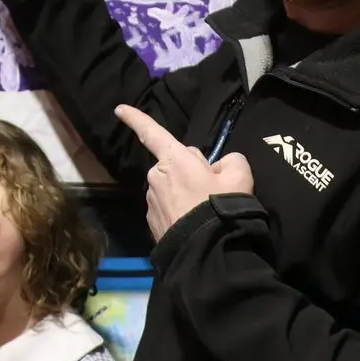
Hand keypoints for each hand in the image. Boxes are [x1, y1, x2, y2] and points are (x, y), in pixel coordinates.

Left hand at [115, 104, 253, 241]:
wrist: (207, 252)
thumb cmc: (221, 208)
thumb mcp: (240, 176)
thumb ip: (230, 160)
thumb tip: (218, 166)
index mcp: (174, 160)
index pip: (152, 132)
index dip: (136, 118)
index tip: (119, 108)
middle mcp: (156, 176)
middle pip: (173, 165)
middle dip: (188, 171)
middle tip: (211, 189)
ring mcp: (151, 201)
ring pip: (170, 187)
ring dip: (184, 193)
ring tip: (204, 210)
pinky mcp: (151, 222)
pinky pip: (166, 207)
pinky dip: (178, 211)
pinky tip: (193, 223)